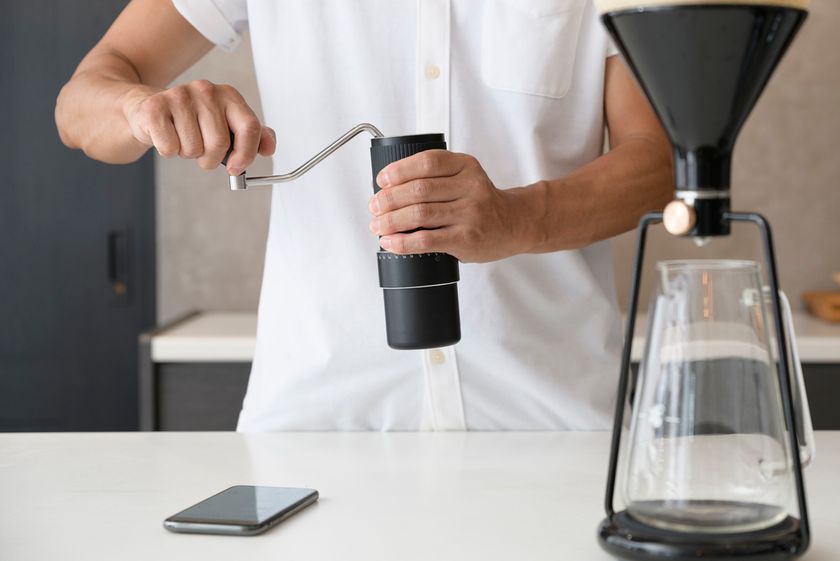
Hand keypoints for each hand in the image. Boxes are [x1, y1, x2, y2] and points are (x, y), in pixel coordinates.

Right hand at [120, 80, 275, 174]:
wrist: (151, 109)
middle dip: (210, 159)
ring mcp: (180, 95)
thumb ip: (253, 137)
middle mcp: (206, 90)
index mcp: (229, 95)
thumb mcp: (227, 126)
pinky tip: (168, 136)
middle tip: (203, 153)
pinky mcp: (155, 106)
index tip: (236, 167)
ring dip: (189, 154)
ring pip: (193, 149)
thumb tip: (268, 149)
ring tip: (183, 139)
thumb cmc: (194, 122)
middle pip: (219, 144)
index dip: (246, 154)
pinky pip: (170, 148)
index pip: (250, 127)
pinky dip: (169, 151)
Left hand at [368, 150, 543, 262]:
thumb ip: (437, 176)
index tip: (381, 181)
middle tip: (374, 206)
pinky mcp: (465, 238)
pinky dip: (403, 242)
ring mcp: (469, 213)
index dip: (398, 170)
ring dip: (390, 220)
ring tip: (377, 225)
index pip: (426, 162)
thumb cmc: (483, 203)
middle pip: (418, 189)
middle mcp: (470, 187)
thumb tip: (390, 188)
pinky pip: (426, 239)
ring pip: (419, 214)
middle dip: (388, 198)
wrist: (514, 225)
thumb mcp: (466, 178)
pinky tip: (390, 242)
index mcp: (466, 166)